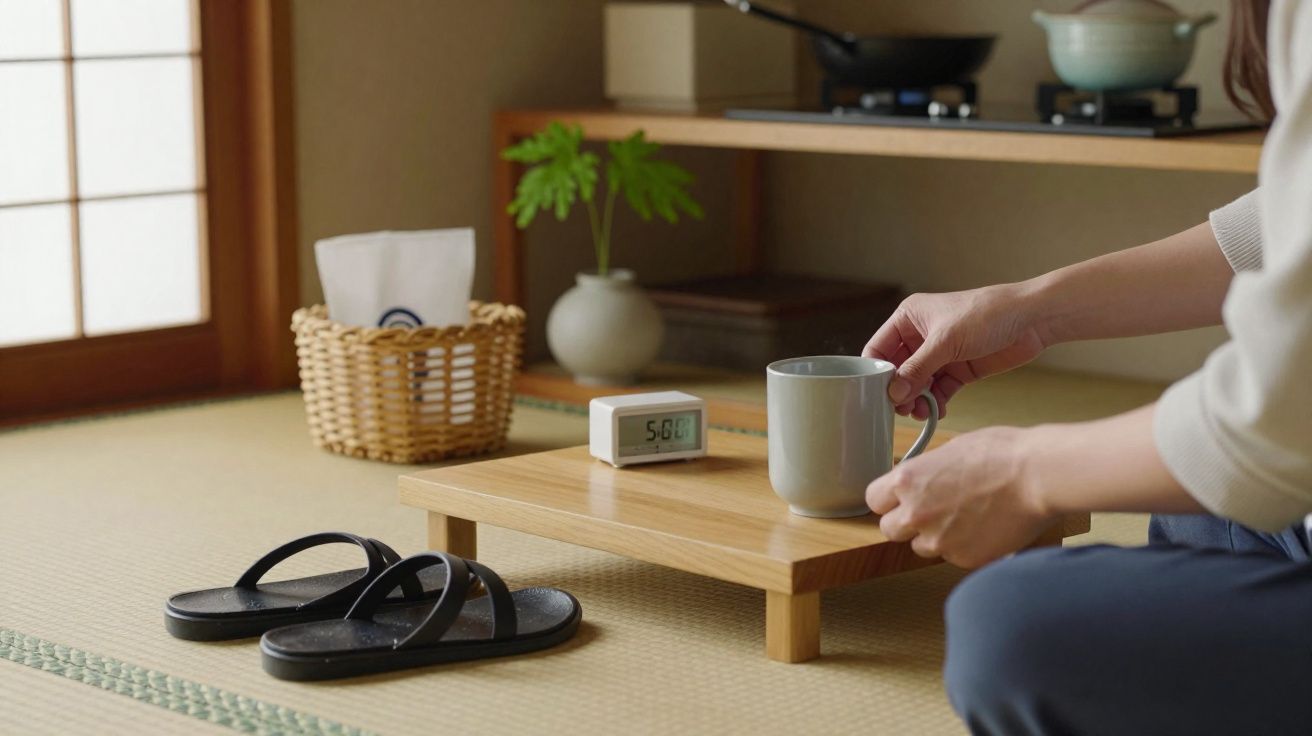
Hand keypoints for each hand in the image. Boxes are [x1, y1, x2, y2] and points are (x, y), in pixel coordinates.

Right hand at [862, 283, 1047, 418]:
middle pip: (898, 369)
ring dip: (917, 399)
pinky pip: (939, 390)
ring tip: (920, 412)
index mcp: (909, 318)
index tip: (876, 393)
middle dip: (898, 390)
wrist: (1031, 320)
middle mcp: (921, 336)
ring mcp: (940, 354)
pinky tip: (936, 411)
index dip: (876, 371)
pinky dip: (936, 402)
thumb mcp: (945, 341)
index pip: (879, 348)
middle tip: (901, 409)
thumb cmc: (986, 314)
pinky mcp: (958, 369)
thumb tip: (894, 392)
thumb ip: (917, 369)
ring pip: (918, 383)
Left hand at [865, 426, 1053, 568]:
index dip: (887, 500)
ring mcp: (939, 540)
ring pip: (920, 547)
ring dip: (934, 536)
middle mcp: (916, 513)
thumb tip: (923, 480)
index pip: (873, 500)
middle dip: (905, 522)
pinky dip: (963, 547)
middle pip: (889, 529)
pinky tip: (983, 528)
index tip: (898, 499)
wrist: (1039, 476)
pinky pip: (952, 557)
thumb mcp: (952, 449)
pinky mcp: (964, 559)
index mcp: (908, 481)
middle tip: (930, 512)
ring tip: (964, 518)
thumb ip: (928, 471)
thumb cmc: (1002, 454)